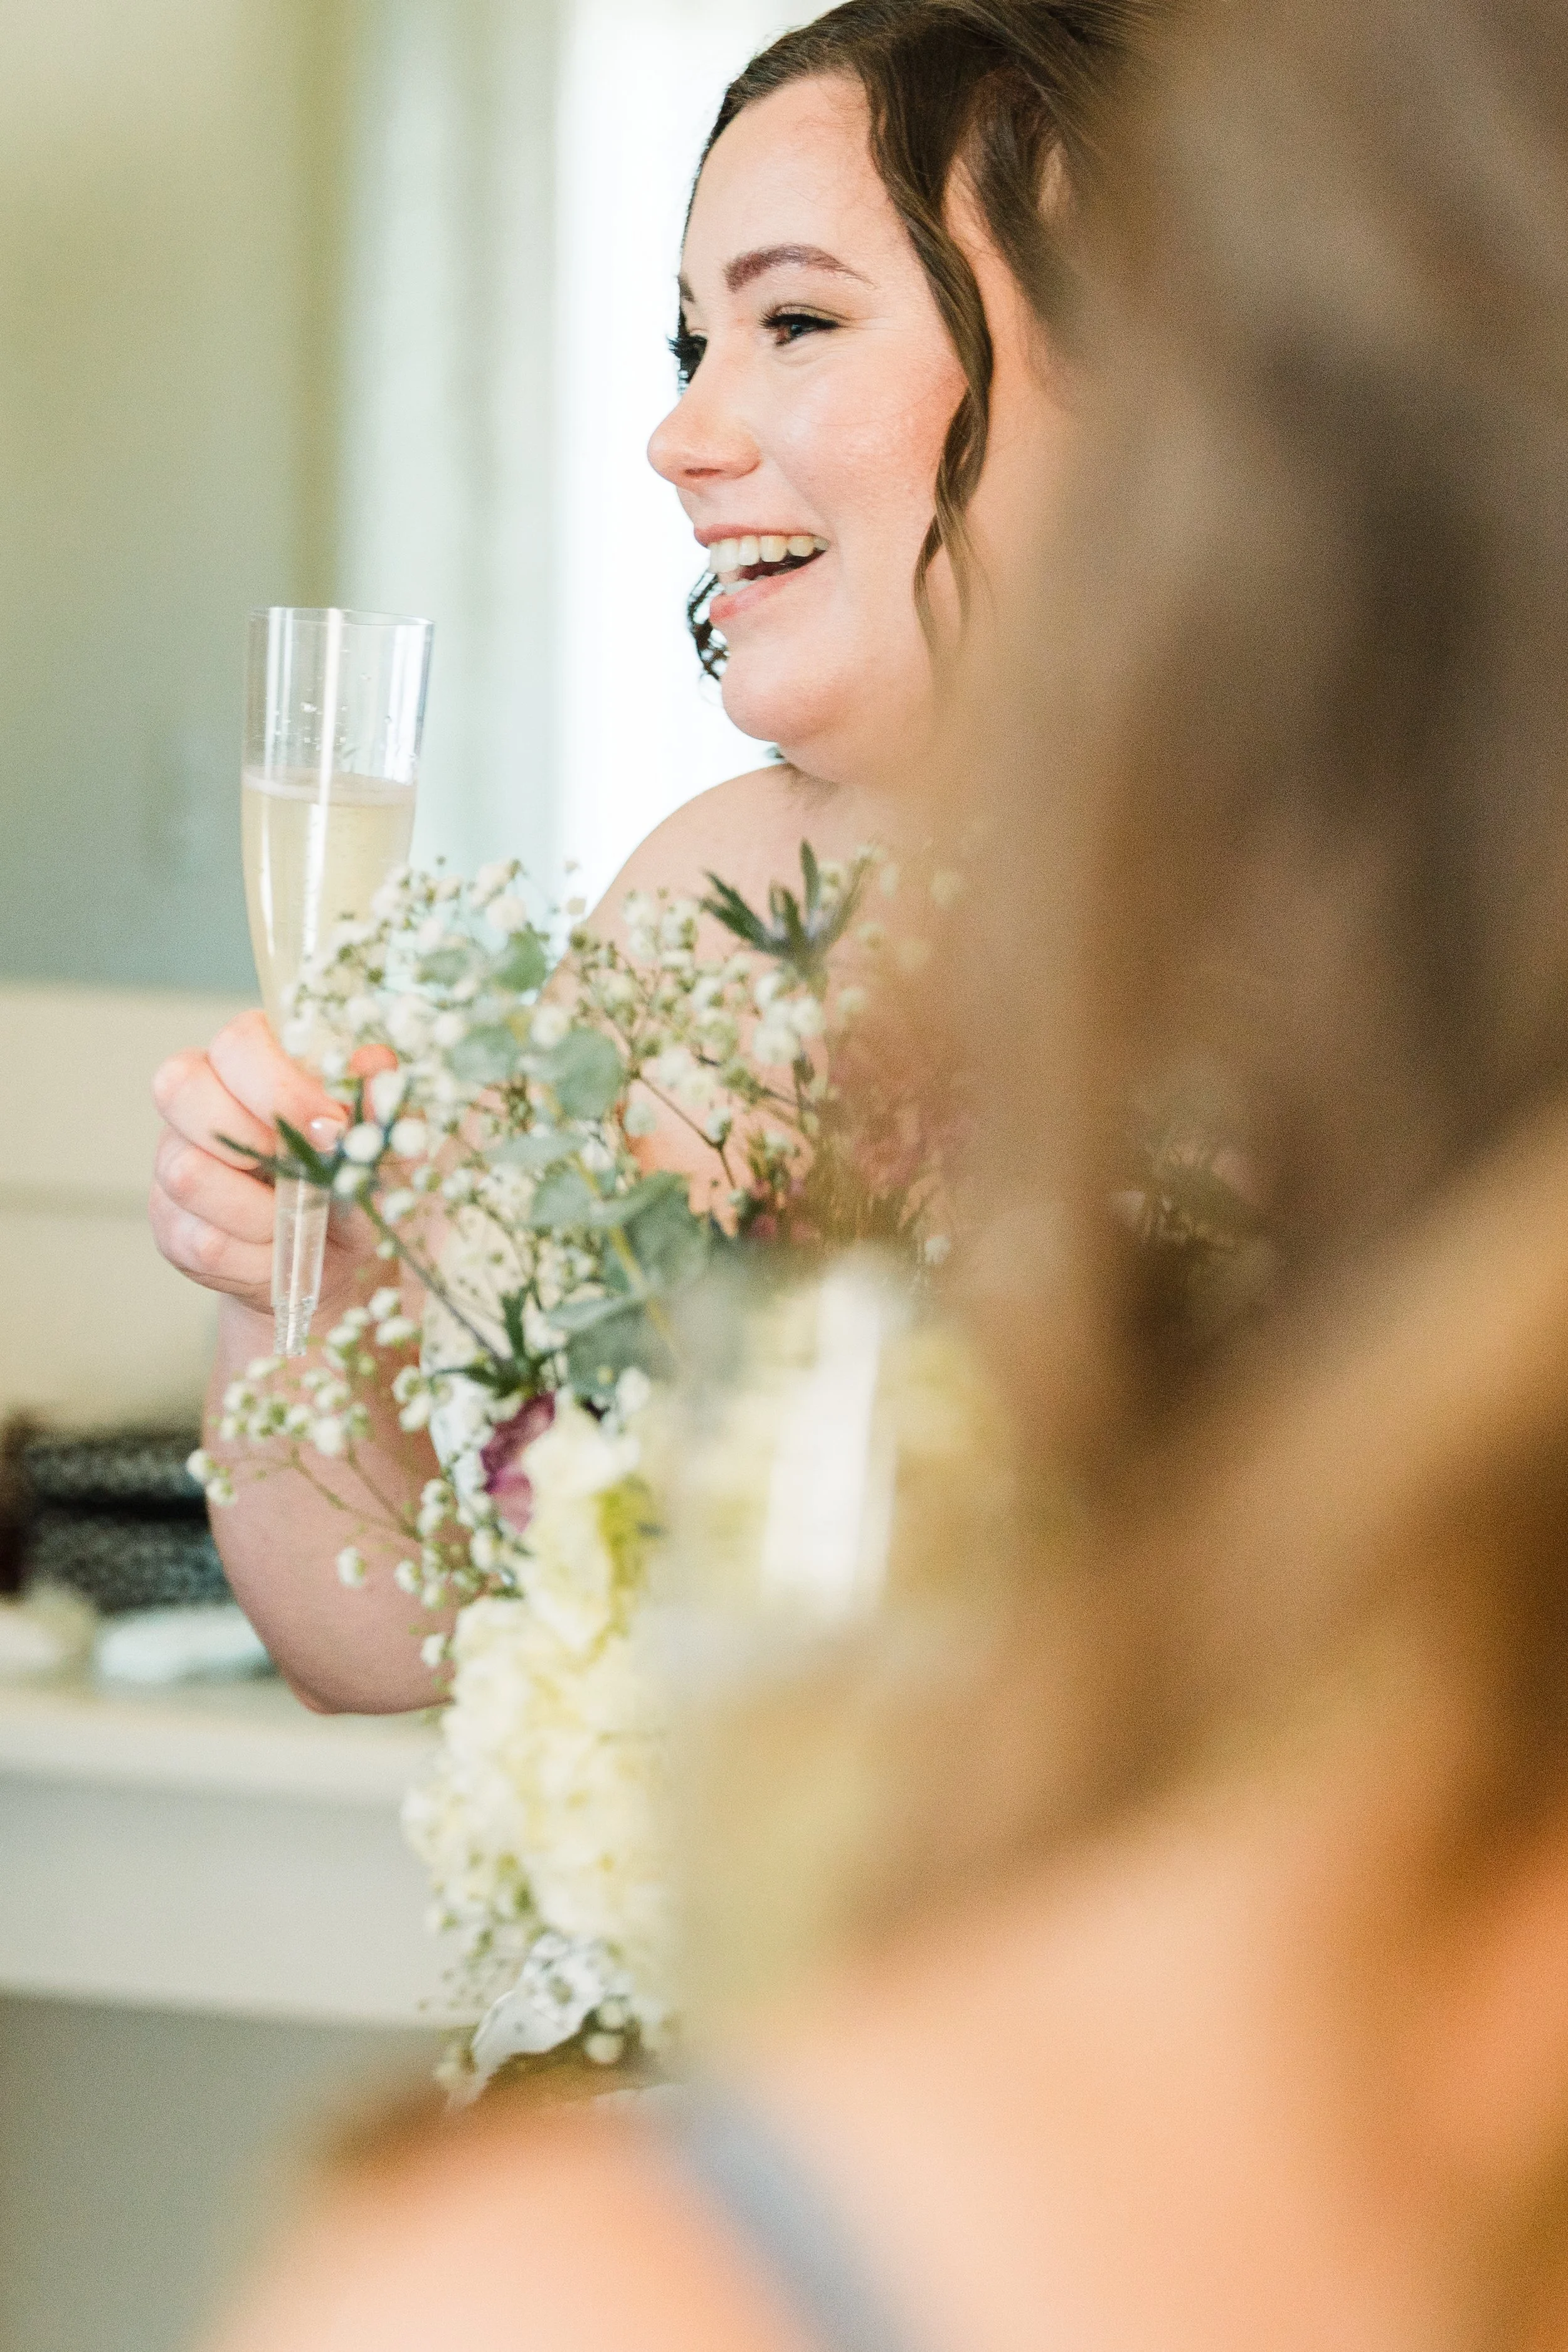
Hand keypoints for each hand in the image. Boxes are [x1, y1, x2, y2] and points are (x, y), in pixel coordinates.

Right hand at [150, 1011, 363, 1319]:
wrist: (335, 1254)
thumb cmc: (353, 1177)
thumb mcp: (381, 1143)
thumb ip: (380, 1102)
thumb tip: (374, 1064)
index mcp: (249, 1061)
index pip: (237, 1042)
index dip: (281, 1085)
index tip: (334, 1127)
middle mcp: (195, 1100)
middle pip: (180, 1088)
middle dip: (254, 1137)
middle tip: (306, 1172)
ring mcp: (171, 1161)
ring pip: (188, 1173)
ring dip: (262, 1210)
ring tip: (301, 1219)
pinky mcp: (169, 1225)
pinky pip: (202, 1240)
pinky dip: (256, 1257)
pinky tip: (281, 1250)